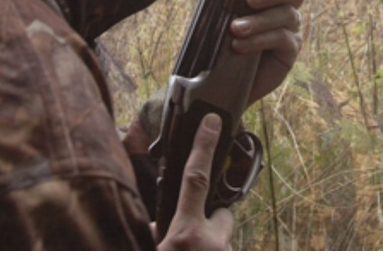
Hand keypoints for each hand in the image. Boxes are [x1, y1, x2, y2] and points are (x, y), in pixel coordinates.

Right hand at [155, 114, 234, 249]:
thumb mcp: (152, 253)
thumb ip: (156, 233)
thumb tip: (159, 226)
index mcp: (186, 234)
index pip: (196, 180)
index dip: (204, 148)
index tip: (212, 122)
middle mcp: (212, 246)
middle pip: (222, 215)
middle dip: (209, 220)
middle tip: (191, 238)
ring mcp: (225, 257)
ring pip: (221, 239)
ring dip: (206, 245)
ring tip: (189, 255)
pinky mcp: (230, 269)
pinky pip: (221, 252)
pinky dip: (208, 255)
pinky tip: (195, 260)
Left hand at [230, 0, 308, 105]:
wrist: (217, 73)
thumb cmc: (221, 28)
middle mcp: (288, 5)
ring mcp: (291, 28)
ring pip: (286, 16)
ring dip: (259, 21)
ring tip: (235, 28)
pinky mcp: (289, 51)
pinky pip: (281, 40)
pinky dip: (260, 40)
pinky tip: (239, 46)